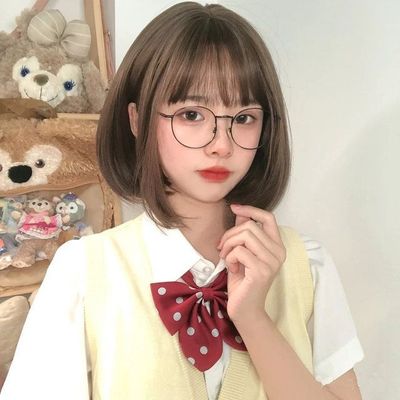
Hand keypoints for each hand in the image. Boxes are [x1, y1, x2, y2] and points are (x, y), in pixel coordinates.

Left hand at [218, 204, 285, 322]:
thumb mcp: (242, 253)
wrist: (245, 309)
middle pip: (249, 226)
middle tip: (222, 248)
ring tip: (227, 259)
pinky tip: (233, 269)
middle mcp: (279, 252)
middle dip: (230, 234)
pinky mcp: (261, 270)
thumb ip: (243, 234)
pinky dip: (230, 258)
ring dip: (229, 245)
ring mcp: (272, 262)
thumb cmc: (243, 281)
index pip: (268, 217)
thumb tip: (239, 212)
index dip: (250, 209)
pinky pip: (239, 251)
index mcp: (276, 246)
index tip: (234, 208)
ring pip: (244, 235)